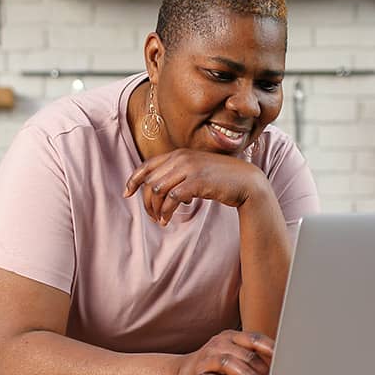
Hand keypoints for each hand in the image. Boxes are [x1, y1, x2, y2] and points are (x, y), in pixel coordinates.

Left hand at [122, 149, 271, 224]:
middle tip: (151, 215)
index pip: (147, 165)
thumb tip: (160, 190)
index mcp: (179, 153)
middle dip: (146, 201)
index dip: (133, 179)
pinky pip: (171, 198)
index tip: (127, 193)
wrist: (247, 182)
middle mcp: (181, 158)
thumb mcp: (197, 171)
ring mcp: (189, 168)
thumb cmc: (221, 179)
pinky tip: (168, 220)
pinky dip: (166, 212)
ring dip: (155, 209)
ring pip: (157, 190)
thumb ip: (179, 174)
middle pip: (150, 181)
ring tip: (160, 220)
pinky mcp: (197, 182)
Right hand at [168, 330, 275, 374]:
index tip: (286, 357)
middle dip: (261, 367)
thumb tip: (285, 365)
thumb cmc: (217, 367)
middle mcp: (219, 345)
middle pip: (244, 353)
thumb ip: (256, 358)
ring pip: (228, 364)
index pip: (254, 339)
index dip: (270, 348)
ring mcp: (207, 360)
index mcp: (232, 338)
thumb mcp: (237, 357)